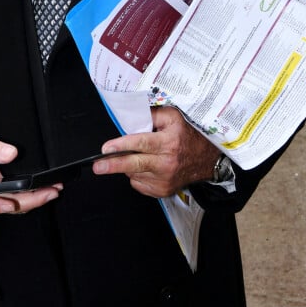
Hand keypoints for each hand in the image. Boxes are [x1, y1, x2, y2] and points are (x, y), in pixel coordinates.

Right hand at [0, 132, 61, 214]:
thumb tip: (10, 153)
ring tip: (54, 189)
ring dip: (36, 199)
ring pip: (17, 204)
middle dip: (32, 200)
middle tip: (51, 192)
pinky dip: (33, 195)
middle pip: (9, 204)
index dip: (0, 205)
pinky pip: (19, 198)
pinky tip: (45, 189)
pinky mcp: (4, 193)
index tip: (12, 204)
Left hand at [92, 107, 219, 197]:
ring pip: (134, 173)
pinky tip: (146, 166)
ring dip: (129, 165)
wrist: (207, 160)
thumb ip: (152, 115)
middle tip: (97, 166)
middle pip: (134, 164)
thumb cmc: (188, 136)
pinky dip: (137, 175)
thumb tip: (131, 118)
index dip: (122, 145)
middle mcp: (166, 163)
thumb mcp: (174, 117)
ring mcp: (164, 180)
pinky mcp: (163, 191)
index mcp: (168, 142)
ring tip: (140, 155)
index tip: (106, 148)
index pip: (141, 143)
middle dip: (113, 165)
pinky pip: (139, 183)